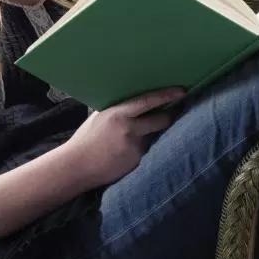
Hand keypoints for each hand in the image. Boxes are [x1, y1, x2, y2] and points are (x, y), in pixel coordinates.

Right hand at [58, 87, 185, 189]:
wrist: (77, 166)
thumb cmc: (86, 140)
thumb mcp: (99, 117)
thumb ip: (118, 111)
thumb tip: (137, 102)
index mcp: (118, 114)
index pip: (148, 101)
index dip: (167, 95)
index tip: (182, 91)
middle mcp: (129, 129)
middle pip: (162, 120)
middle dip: (169, 117)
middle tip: (173, 113)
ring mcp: (134, 147)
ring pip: (153, 137)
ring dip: (148, 137)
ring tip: (126, 142)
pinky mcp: (136, 161)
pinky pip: (145, 152)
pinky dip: (139, 151)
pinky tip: (123, 154)